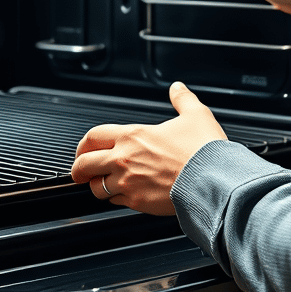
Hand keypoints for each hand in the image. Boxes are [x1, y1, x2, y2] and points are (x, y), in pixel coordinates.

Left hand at [70, 82, 227, 215]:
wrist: (212, 180)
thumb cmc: (203, 150)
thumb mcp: (195, 115)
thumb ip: (182, 99)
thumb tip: (177, 88)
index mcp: (133, 135)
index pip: (93, 136)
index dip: (83, 144)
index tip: (84, 150)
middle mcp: (124, 159)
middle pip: (84, 164)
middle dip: (79, 169)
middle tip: (80, 172)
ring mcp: (128, 183)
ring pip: (97, 188)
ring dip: (98, 186)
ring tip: (104, 185)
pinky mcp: (136, 202)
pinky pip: (115, 203)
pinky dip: (117, 199)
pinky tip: (126, 195)